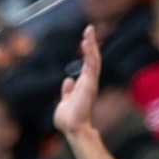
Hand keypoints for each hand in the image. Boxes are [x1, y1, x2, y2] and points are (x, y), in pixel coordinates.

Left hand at [52, 26, 102, 140]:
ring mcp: (90, 83)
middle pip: (92, 59)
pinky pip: (92, 64)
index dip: (87, 53)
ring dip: (91, 44)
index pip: (87, 66)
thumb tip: (67, 80)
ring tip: (89, 30)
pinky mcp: (90, 83)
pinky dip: (90, 52)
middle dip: (91, 44)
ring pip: (93, 59)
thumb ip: (67, 92)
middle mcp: (89, 83)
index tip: (84, 41)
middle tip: (89, 30)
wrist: (72, 128)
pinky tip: (87, 41)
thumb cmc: (68, 120)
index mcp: (83, 86)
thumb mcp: (65, 102)